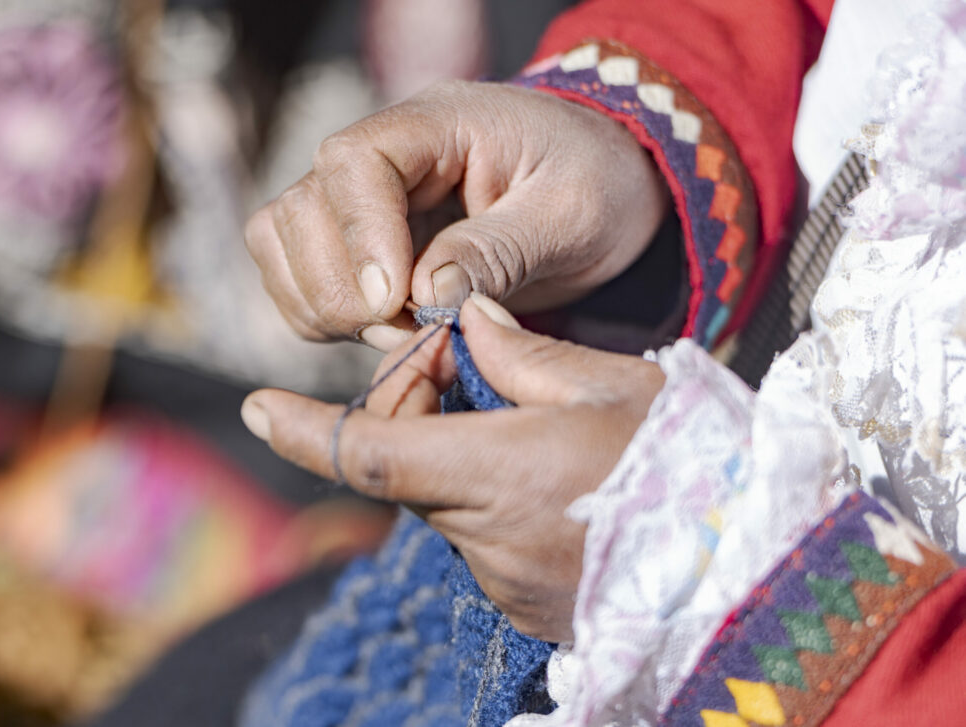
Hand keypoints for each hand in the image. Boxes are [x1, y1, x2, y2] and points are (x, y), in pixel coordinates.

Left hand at [239, 295, 664, 640]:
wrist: (757, 570)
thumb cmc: (699, 464)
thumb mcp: (620, 385)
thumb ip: (527, 353)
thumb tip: (467, 318)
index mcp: (503, 473)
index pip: (372, 454)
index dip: (306, 431)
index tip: (257, 406)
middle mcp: (488, 539)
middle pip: (410, 471)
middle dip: (415, 416)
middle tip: (461, 369)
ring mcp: (505, 584)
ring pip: (449, 505)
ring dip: (465, 460)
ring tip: (541, 433)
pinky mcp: (525, 609)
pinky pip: (483, 542)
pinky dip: (495, 503)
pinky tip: (559, 487)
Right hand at [245, 80, 670, 351]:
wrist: (598, 189)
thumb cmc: (596, 187)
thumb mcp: (571, 217)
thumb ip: (499, 251)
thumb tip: (426, 294)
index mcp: (440, 123)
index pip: (353, 161)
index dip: (359, 234)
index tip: (392, 300)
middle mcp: (383, 151)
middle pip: (300, 208)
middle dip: (341, 289)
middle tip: (407, 330)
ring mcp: (359, 195)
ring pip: (280, 241)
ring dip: (323, 305)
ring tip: (397, 333)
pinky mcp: (353, 238)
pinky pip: (296, 276)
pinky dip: (321, 316)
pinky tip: (383, 331)